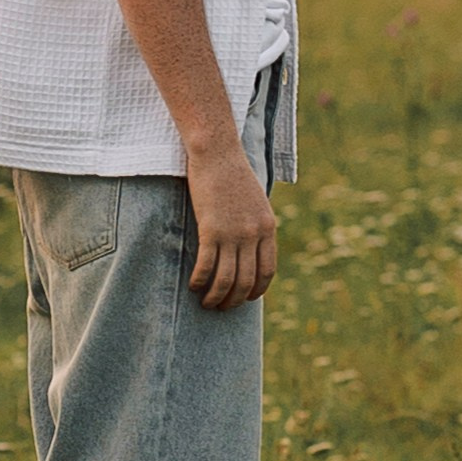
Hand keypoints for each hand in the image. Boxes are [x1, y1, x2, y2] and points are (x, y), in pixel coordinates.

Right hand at [185, 136, 277, 311]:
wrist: (218, 153)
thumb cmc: (234, 176)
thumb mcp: (257, 202)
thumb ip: (257, 226)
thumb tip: (252, 250)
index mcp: (268, 228)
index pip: (267, 272)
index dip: (256, 291)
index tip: (246, 299)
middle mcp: (253, 234)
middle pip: (246, 281)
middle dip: (234, 300)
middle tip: (221, 307)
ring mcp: (233, 233)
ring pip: (226, 280)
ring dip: (216, 298)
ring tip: (206, 303)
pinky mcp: (211, 229)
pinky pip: (206, 266)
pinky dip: (199, 281)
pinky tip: (193, 285)